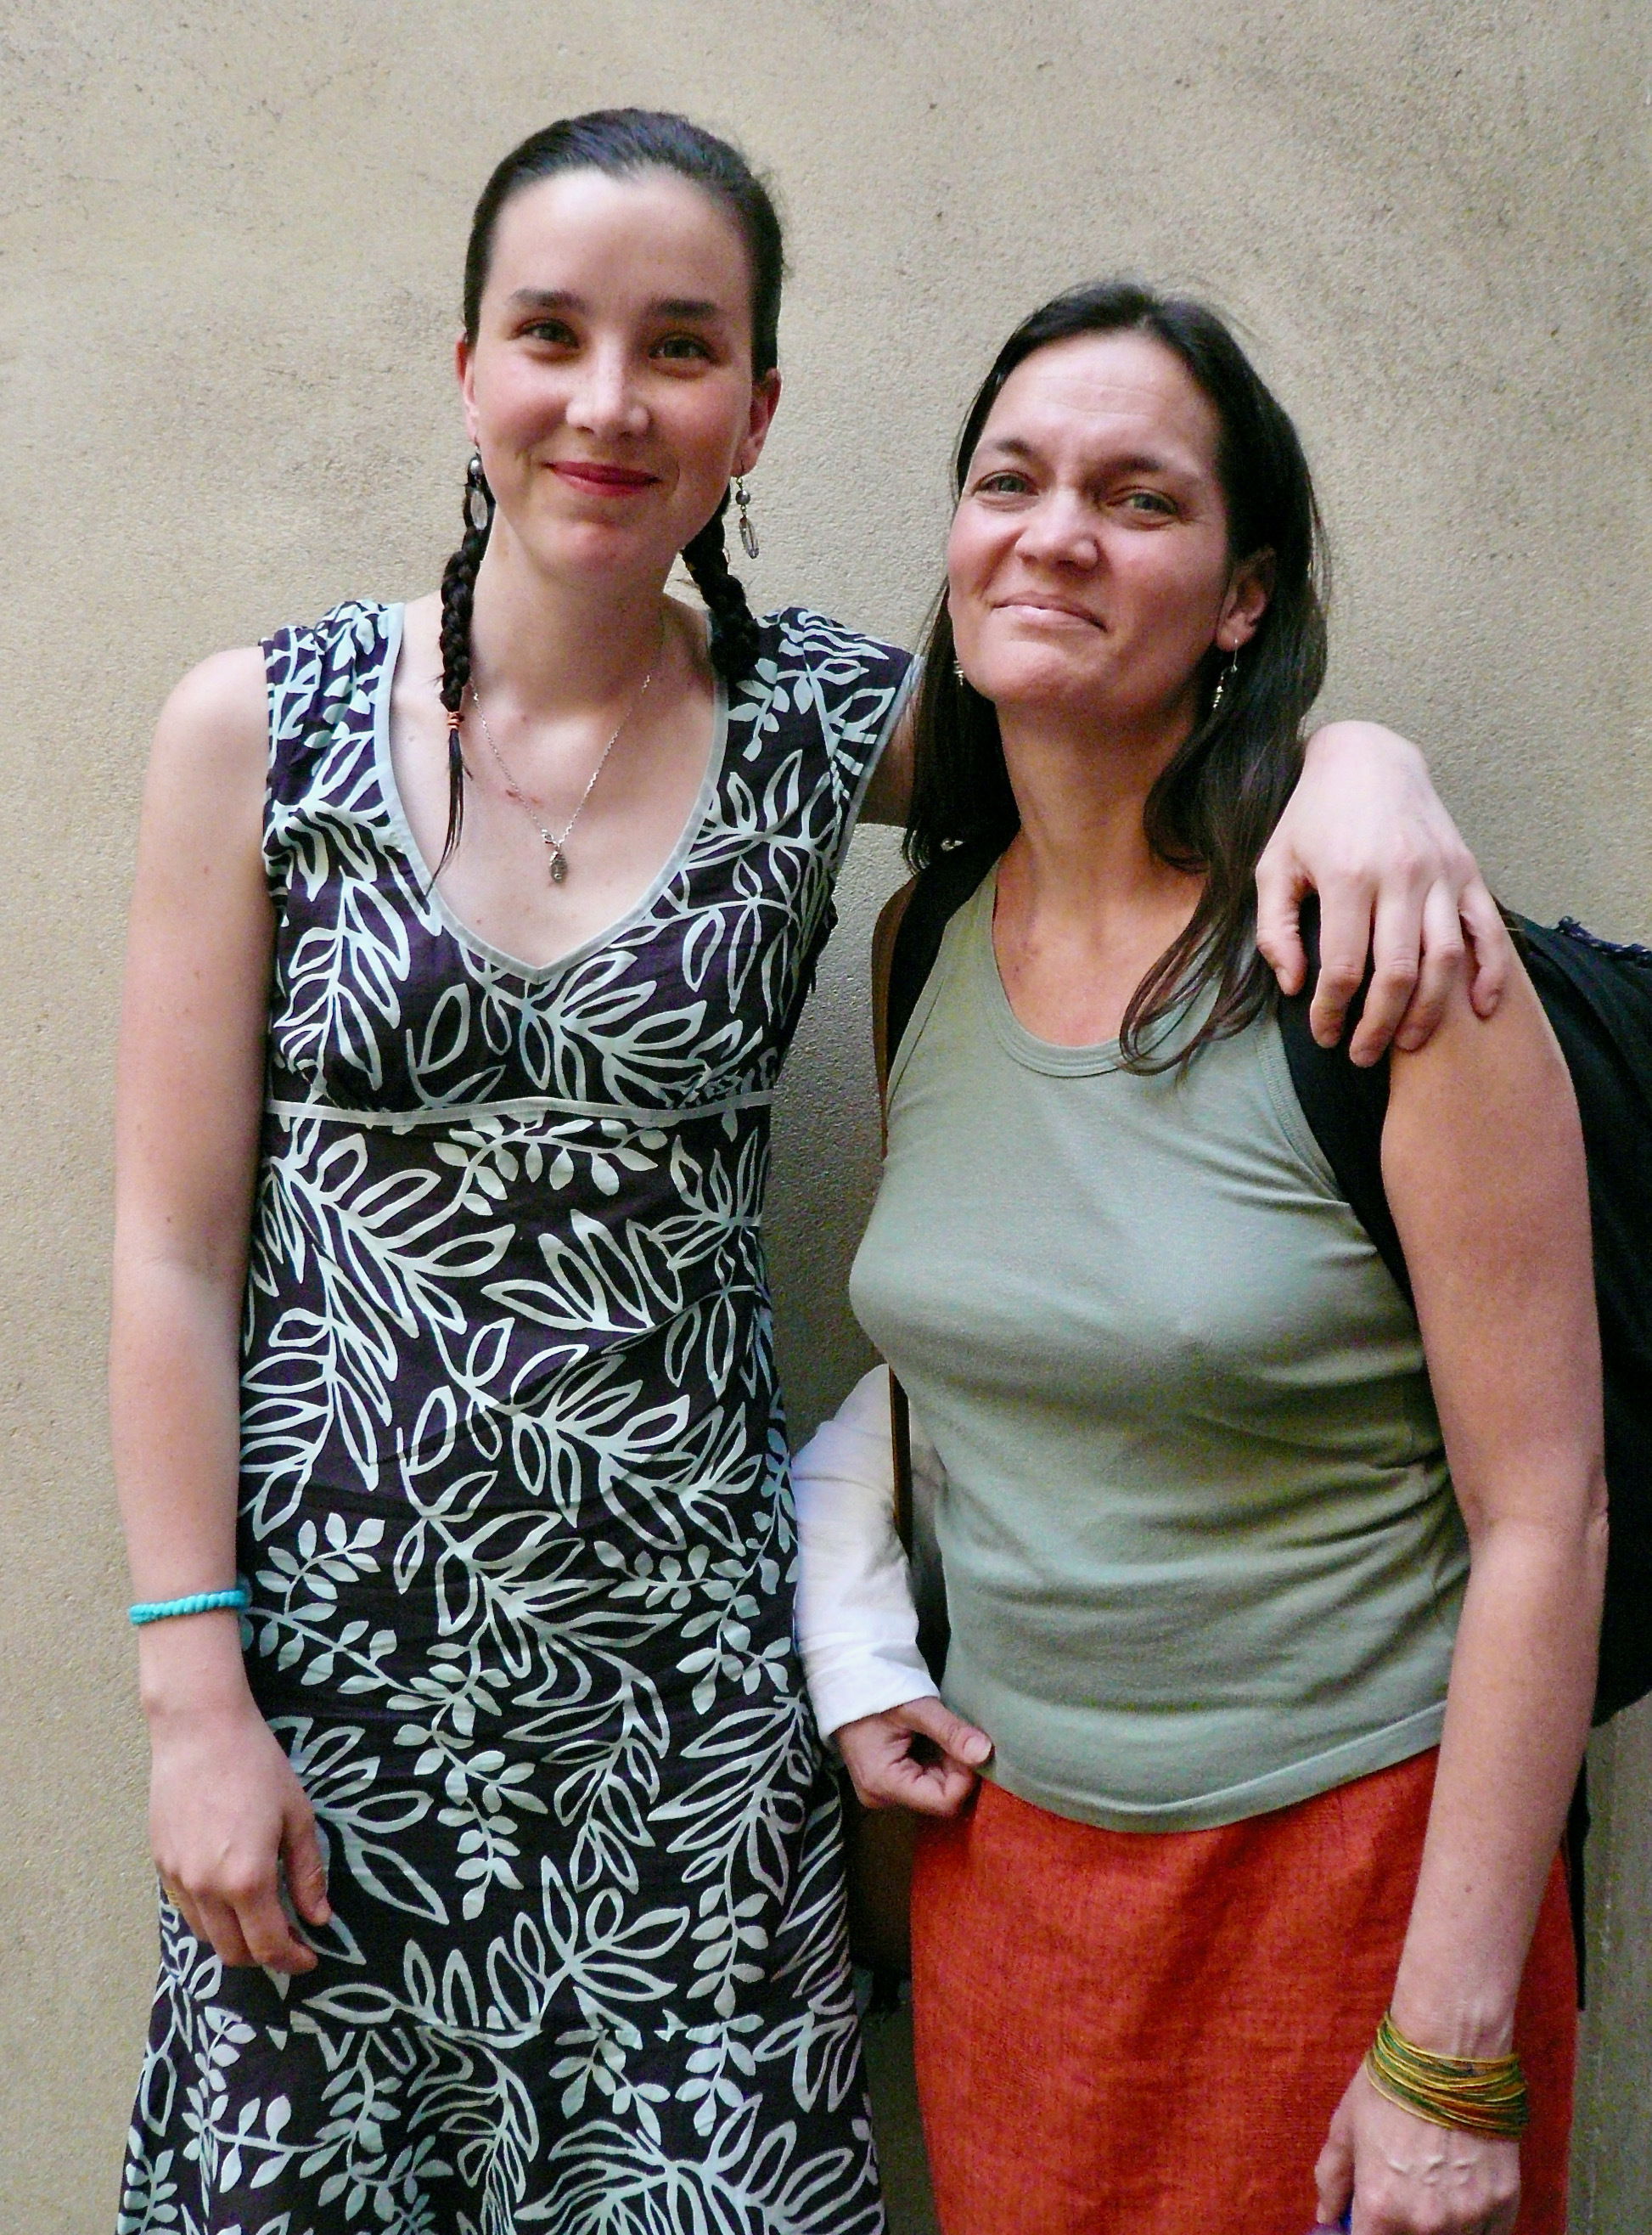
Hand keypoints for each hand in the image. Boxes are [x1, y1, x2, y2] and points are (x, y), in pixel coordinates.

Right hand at [148, 1692, 331, 1972]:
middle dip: (265, 1957)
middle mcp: (207, 1888)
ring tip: (261, 1920)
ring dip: (236, 1940)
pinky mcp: (161, 1864)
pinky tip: (230, 1896)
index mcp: (247, 1879)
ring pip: (207, 1936)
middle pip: (233, 1953)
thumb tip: (319, 1919)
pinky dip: (211, 1918)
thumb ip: (307, 1875)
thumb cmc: (257, 1767)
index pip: (269, 1945)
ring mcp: (179, 1878)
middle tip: (289, 1941)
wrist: (200, 1731)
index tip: (309, 1958)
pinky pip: (187, 1910)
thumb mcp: (297, 1817)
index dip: (292, 1960)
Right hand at [835, 1696, 991, 1816]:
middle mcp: (882, 1798)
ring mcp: (882, 1793)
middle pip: (940, 1798)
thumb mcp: (917, 1708)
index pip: (944, 1802)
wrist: (844, 1681)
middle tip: (954, 1734)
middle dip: (956, 1768)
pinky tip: (929, 1740)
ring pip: (934, 1791)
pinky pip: (923, 1784)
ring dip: (946, 1765)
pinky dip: (935, 1763)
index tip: (967, 1744)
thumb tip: (985, 1753)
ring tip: (939, 1734)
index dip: (964, 1776)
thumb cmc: (876, 1690)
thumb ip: (951, 1732)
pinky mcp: (886, 1784)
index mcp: (884, 1784)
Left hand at [1257, 721, 1510, 1066]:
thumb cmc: (1312, 817)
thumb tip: (1293, 985)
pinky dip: (1490, 975)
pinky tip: (1478, 1011)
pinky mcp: (1468, 871)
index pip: (1344, 967)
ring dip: (1430, 1012)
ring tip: (1408, 1045)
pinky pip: (1488, 931)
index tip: (1324, 1035)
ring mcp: (1442, 874)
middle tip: (1361, 1055)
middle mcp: (1401, 876)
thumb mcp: (1274, 865)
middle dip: (1379, 1024)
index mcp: (1348, 877)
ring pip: (1446, 960)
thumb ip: (1274, 929)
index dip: (1333, 1011)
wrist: (1368, 758)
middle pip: (1398, 972)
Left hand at [1313, 2061, 1519, 2234]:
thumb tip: (1327, 2215)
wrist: (1450, 2053)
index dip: (1362, 2234)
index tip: (1365, 2220)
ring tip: (1430, 2190)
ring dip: (1437, 2228)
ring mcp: (1468, 2217)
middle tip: (1397, 2201)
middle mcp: (1425, 2224)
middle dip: (1398, 2229)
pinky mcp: (1504, 2204)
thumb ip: (1332, 2179)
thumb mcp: (1346, 2127)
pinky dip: (1472, 2226)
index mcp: (1380, 2206)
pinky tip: (1460, 2197)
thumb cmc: (1391, 2084)